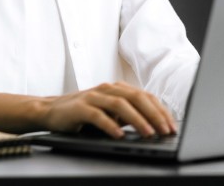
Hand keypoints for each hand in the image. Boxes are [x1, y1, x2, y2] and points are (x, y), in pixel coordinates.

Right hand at [40, 82, 176, 138]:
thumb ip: (128, 115)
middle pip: (136, 98)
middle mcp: (107, 89)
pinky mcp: (79, 107)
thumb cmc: (84, 113)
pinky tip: (119, 135)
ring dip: (137, 120)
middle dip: (154, 115)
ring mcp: (93, 96)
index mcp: (118, 89)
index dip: (160, 111)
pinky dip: (110, 125)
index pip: (145, 96)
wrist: (51, 111)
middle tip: (165, 131)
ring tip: (148, 133)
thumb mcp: (110, 113)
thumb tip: (154, 126)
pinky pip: (98, 115)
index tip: (172, 126)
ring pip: (120, 105)